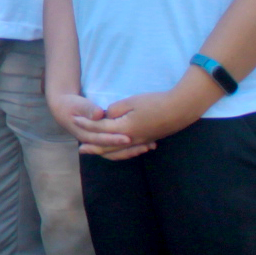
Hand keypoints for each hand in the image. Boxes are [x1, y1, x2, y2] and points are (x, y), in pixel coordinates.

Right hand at [49, 92, 152, 159]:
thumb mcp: (78, 105)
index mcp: (85, 134)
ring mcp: (99, 142)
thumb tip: (98, 114)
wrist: (64, 110)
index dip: (114, 139)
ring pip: (116, 152)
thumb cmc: (72, 106)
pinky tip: (146, 144)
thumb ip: (88, 109)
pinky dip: (131, 148)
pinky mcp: (105, 140)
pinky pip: (118, 149)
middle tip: (146, 146)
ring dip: (133, 151)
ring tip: (149, 146)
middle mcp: (93, 142)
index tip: (128, 137)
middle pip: (111, 151)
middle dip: (129, 149)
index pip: (101, 140)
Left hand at [74, 80, 218, 157]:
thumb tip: (106, 116)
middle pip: (106, 146)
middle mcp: (130, 139)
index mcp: (123, 128)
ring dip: (104, 152)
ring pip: (118, 151)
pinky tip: (118, 151)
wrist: (181, 108)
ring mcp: (140, 142)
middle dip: (92, 146)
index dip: (86, 124)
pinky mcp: (147, 140)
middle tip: (79, 149)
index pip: (99, 127)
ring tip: (95, 153)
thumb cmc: (155, 102)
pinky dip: (120, 153)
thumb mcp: (131, 102)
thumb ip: (115, 110)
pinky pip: (129, 151)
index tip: (75, 120)